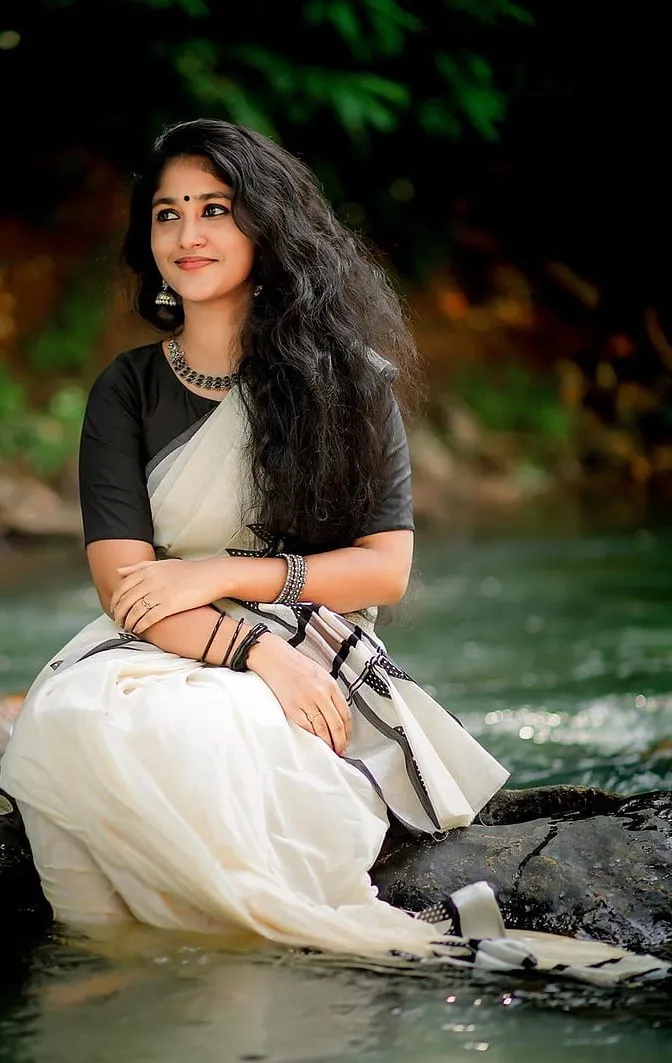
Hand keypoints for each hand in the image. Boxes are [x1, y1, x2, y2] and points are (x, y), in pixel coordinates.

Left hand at [110, 558, 225, 633]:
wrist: (211, 576)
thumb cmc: (189, 571)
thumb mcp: (162, 564)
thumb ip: (140, 567)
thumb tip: (120, 570)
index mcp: (147, 570)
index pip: (122, 587)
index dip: (115, 600)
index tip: (114, 608)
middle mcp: (150, 581)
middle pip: (125, 600)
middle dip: (119, 613)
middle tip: (118, 621)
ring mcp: (159, 593)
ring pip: (134, 611)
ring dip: (128, 622)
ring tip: (127, 627)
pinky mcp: (169, 605)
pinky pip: (148, 618)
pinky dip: (140, 625)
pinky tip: (139, 629)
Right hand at [247, 634, 351, 754]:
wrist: (275, 659)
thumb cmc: (296, 665)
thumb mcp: (321, 674)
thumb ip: (331, 693)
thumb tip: (338, 713)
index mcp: (330, 685)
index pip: (345, 714)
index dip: (348, 731)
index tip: (347, 738)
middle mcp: (320, 694)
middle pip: (336, 725)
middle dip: (340, 741)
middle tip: (340, 749)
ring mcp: (306, 702)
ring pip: (322, 730)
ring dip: (327, 742)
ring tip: (329, 748)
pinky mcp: (292, 708)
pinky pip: (306, 727)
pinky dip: (312, 736)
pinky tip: (315, 740)